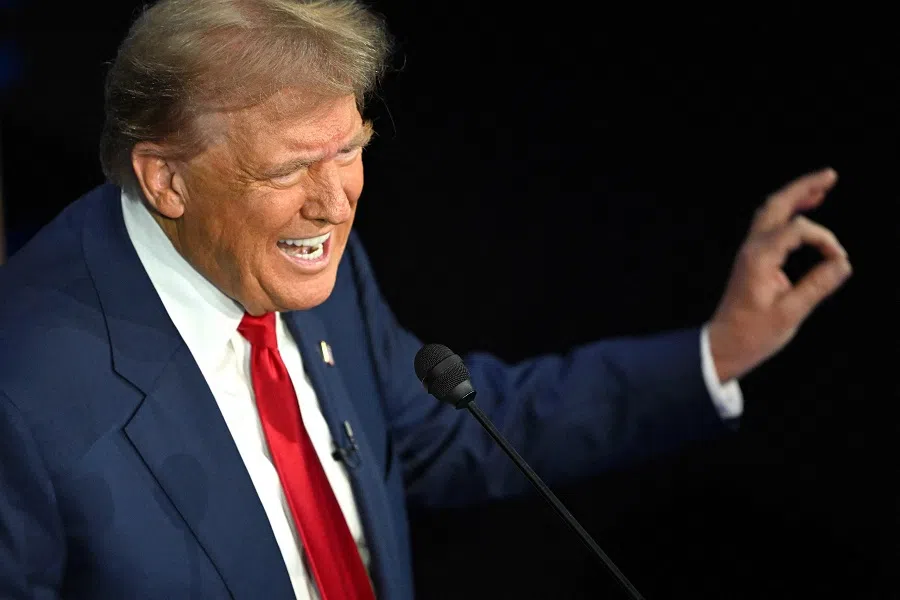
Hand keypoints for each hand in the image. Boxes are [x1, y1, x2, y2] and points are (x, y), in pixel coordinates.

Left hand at [708, 168, 851, 382]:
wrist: (724, 344)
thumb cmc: (753, 333)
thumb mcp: (790, 314)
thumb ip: (817, 286)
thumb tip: (842, 263)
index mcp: (759, 259)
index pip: (797, 230)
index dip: (823, 239)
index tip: (838, 260)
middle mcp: (752, 249)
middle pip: (776, 205)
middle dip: (802, 188)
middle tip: (830, 175)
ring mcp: (750, 252)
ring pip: (770, 212)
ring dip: (795, 197)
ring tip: (822, 186)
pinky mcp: (753, 259)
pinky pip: (770, 226)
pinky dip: (789, 213)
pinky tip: (805, 211)